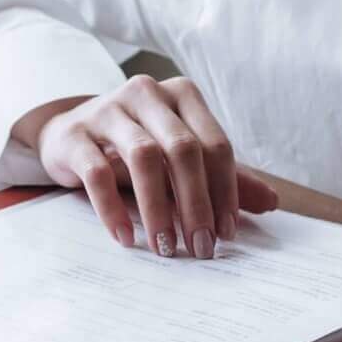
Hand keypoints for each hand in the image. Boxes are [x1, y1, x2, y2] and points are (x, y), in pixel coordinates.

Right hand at [19, 75, 278, 257]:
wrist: (68, 135)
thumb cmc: (135, 147)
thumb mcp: (179, 159)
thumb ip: (223, 177)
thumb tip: (273, 203)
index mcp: (181, 95)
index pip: (214, 144)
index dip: (225, 191)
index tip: (226, 233)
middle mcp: (146, 94)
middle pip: (183, 149)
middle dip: (196, 203)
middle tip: (201, 247)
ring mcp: (107, 110)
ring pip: (143, 158)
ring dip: (158, 209)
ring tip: (166, 247)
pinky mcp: (74, 135)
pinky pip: (98, 173)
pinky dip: (114, 209)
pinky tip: (127, 238)